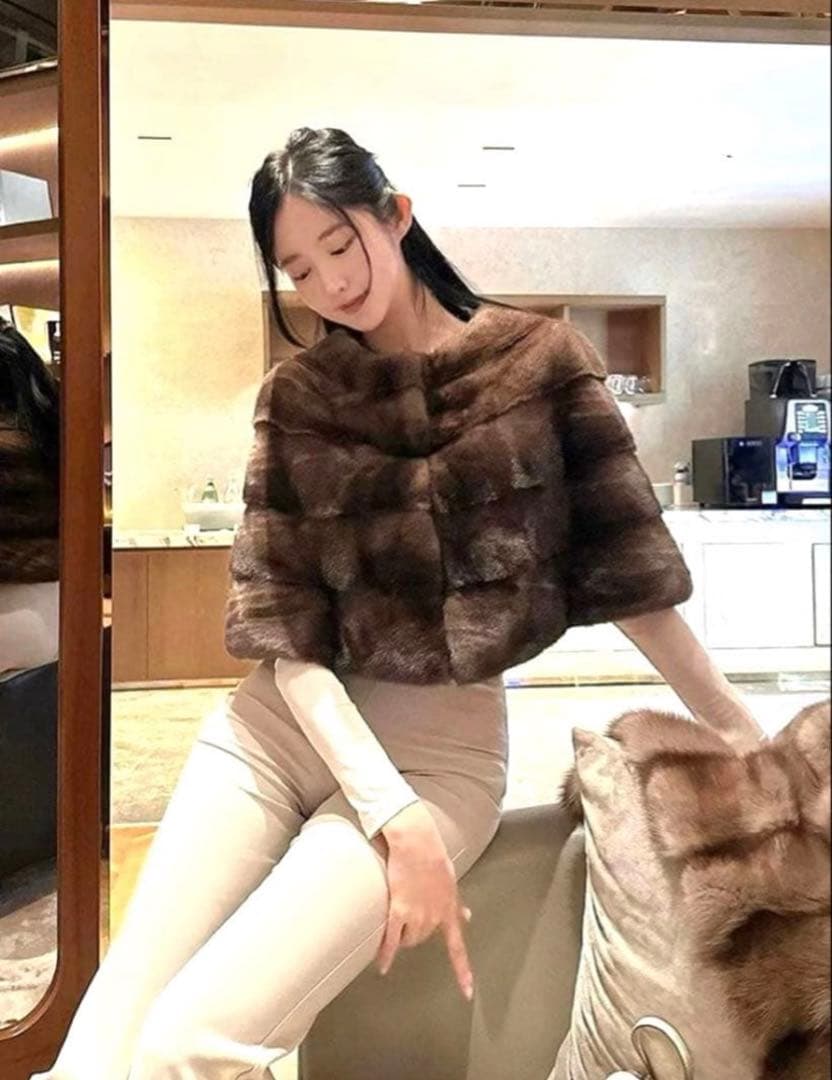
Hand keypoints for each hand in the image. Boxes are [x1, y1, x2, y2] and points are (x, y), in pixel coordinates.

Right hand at [374, 801, 474, 1001]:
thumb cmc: (433, 858)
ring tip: (395, 916)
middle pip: (422, 939)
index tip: (468, 993)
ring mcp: (417, 915)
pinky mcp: (399, 910)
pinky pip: (392, 939)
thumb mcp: (450, 883)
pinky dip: (386, 954)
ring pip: (407, 939)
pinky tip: (382, 967)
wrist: (417, 843)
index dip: (463, 971)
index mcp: (450, 910)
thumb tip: (468, 916)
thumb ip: (457, 904)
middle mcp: (435, 917)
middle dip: (415, 931)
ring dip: (401, 935)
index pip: (458, 947)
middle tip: (408, 913)